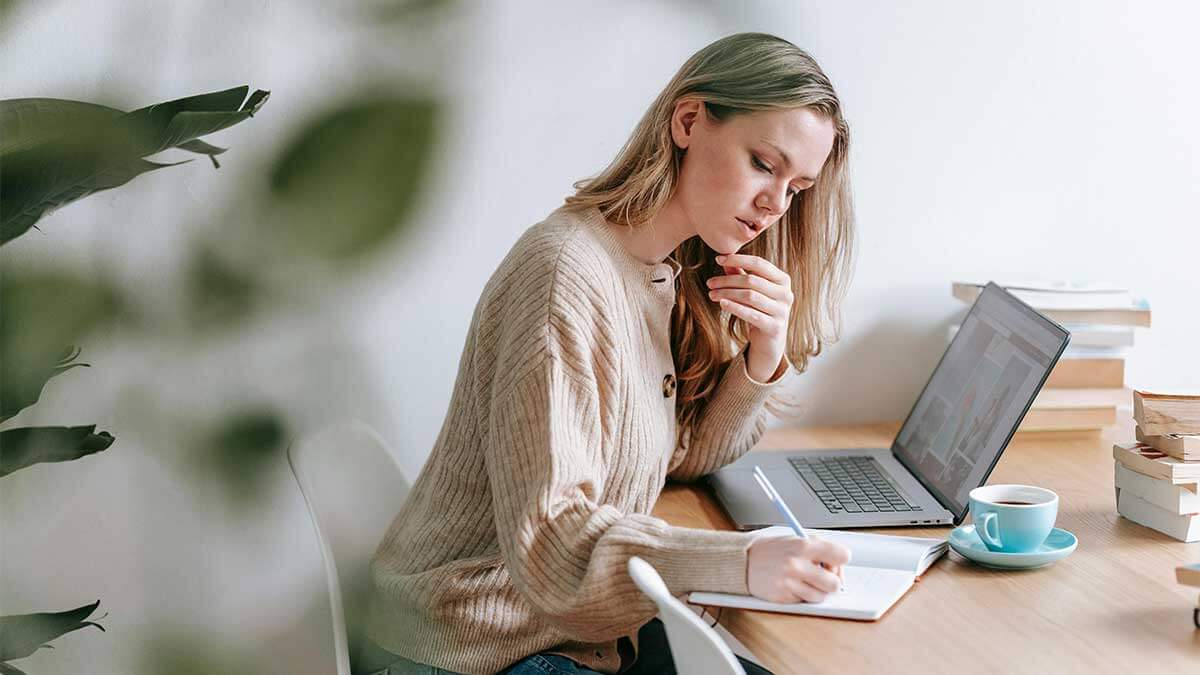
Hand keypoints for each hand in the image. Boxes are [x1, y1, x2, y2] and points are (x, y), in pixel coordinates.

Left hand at [707, 253, 793, 380]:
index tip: (718, 259)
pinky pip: (751, 314)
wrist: (770, 341)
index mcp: (783, 280)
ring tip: (711, 294)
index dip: (738, 259)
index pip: (759, 263)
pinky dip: (734, 307)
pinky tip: (721, 304)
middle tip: (710, 283)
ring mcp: (782, 311)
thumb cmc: (760, 310)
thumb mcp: (753, 291)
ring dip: (727, 293)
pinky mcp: (774, 327)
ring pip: (750, 296)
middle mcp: (786, 294)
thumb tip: (724, 260)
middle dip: (728, 280)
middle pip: (752, 281)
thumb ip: (741, 274)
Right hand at [747, 535, 850, 603]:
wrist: (741, 561)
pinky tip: (791, 585)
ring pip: (821, 596)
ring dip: (816, 591)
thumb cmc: (769, 550)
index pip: (841, 555)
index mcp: (803, 545)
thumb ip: (817, 549)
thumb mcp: (793, 540)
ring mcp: (790, 582)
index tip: (835, 563)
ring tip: (803, 581)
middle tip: (822, 576)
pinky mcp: (783, 596)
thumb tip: (838, 565)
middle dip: (831, 581)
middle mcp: (797, 564)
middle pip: (834, 583)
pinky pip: (803, 601)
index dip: (840, 561)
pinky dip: (801, 596)